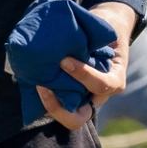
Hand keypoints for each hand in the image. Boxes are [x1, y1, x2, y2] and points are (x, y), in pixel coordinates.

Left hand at [35, 5, 133, 133]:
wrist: (105, 31)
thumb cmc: (106, 29)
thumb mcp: (106, 29)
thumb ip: (93, 37)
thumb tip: (70, 36)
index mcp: (114, 81)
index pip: (101, 86)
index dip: (83, 75)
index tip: (64, 61)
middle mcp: (98, 96)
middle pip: (78, 118)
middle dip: (58, 108)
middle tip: (42, 88)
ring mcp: (83, 99)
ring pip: (64, 114)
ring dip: (47, 103)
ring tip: (36, 83)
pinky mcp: (70, 95)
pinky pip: (56, 102)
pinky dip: (43, 95)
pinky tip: (32, 79)